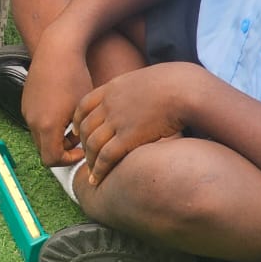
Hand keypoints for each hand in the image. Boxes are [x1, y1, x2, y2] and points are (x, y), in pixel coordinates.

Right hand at [22, 42, 92, 167]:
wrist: (56, 52)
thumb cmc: (75, 77)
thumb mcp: (83, 109)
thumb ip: (80, 133)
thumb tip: (81, 146)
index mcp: (46, 125)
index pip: (52, 159)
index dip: (68, 160)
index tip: (82, 149)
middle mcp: (32, 120)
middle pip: (44, 149)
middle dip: (61, 149)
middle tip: (79, 139)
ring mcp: (26, 110)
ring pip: (39, 136)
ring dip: (54, 136)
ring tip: (72, 123)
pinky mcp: (25, 102)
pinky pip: (35, 122)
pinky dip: (47, 124)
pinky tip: (62, 110)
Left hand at [73, 63, 191, 185]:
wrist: (184, 88)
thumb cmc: (175, 85)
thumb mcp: (144, 81)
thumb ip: (133, 92)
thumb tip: (138, 98)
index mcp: (111, 89)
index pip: (84, 106)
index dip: (78, 121)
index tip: (77, 132)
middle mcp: (109, 104)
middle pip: (86, 128)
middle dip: (82, 144)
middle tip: (84, 156)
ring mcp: (116, 120)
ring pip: (93, 144)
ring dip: (90, 161)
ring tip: (90, 173)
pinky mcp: (128, 136)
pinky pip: (106, 156)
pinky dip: (98, 169)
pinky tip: (95, 180)